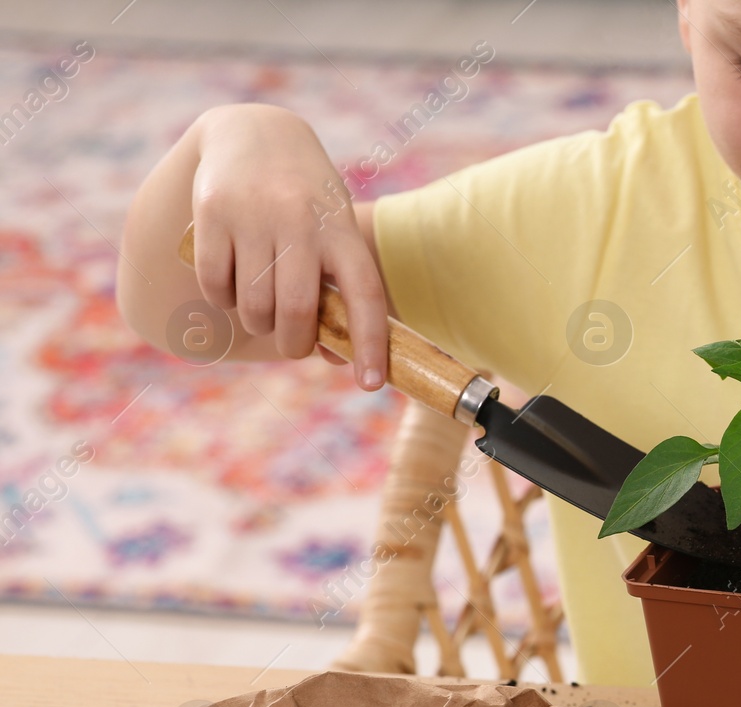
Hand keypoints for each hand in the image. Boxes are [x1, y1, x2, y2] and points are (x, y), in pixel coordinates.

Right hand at [190, 104, 389, 387]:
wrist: (256, 132)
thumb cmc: (307, 202)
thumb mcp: (334, 234)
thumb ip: (337, 291)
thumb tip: (335, 358)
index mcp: (343, 230)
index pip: (365, 295)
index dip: (371, 344)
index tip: (371, 385)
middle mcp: (302, 221)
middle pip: (298, 311)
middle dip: (294, 343)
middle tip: (292, 345)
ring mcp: (256, 215)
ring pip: (254, 305)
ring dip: (257, 322)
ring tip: (261, 305)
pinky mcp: (213, 211)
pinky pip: (216, 285)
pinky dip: (223, 300)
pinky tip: (232, 284)